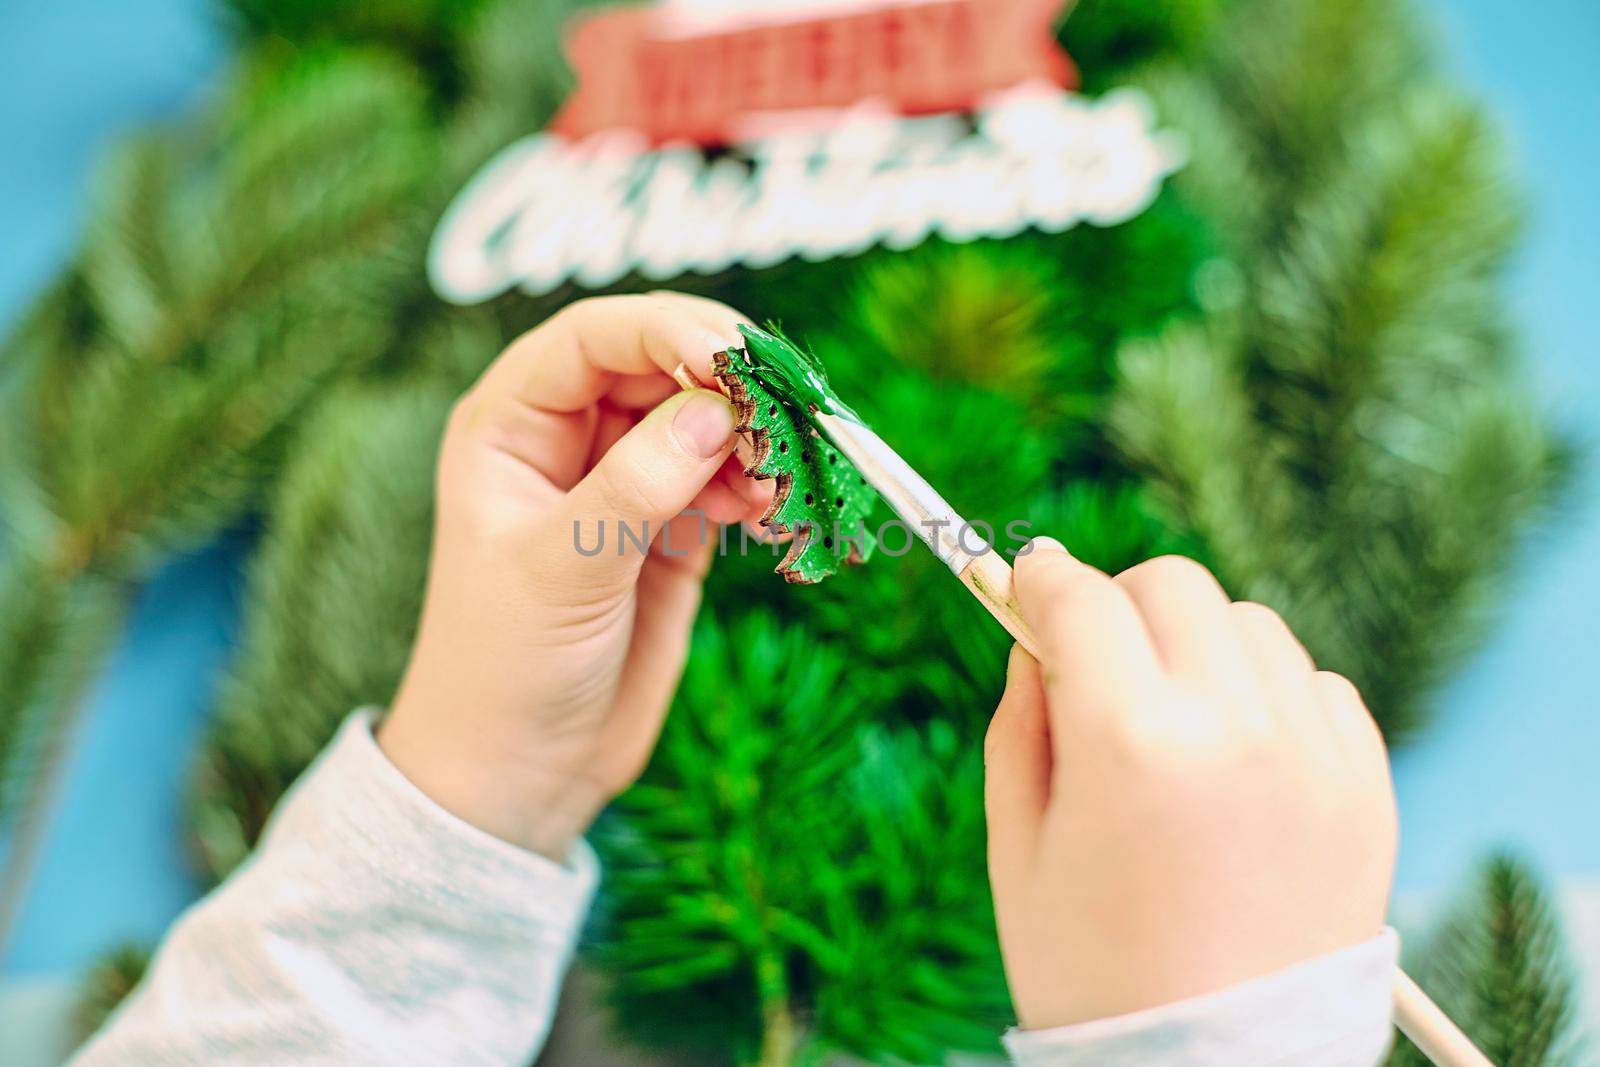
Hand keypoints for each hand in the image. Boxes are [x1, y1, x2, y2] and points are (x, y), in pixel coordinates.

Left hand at [380, 293, 770, 859]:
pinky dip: (763, 486)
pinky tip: (777, 513)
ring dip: (756, 440)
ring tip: (783, 483)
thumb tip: (717, 408)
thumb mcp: (562, 568)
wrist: (523, 768)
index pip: (594, 338)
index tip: (736, 359)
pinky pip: (730, 478)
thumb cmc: (505, 663)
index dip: (667, 331)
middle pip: (663, 366)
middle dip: (729, 385)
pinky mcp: (674, 527)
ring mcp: (626, 479)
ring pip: (707, 420)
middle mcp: (568, 436)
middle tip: (787, 416)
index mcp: (511, 423)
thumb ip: (637, 484)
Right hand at [984, 541, 1396, 1029]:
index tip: (1028, 581)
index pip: (1080, 597)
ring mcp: (1314, 757)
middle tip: (1097, 660)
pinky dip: (1271, 698)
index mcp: (1130, 743)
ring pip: (1250, 626)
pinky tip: (1239, 759)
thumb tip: (1036, 637)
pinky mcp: (1368, 789)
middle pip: (1174, 586)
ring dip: (1198, 649)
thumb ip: (1018, 719)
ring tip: (1175, 721)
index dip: (1040, 580)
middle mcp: (1234, 729)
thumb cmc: (1091, 971)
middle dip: (1120, 606)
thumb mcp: (1017, 845)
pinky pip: (1318, 685)